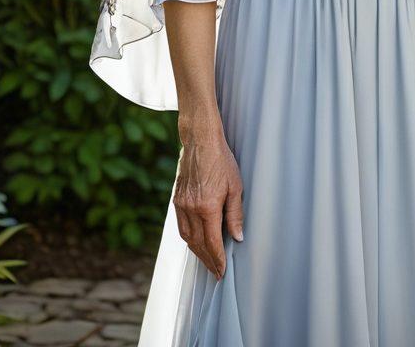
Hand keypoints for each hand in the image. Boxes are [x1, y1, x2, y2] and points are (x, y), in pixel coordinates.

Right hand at [173, 126, 243, 279]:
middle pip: (198, 244)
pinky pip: (181, 226)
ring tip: (207, 261)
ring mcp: (181, 205)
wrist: (200, 142)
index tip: (222, 272)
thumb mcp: (235, 187)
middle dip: (207, 260)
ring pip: (187, 237)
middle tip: (216, 272)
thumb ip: (235, 214)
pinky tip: (195, 242)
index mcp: (208, 207)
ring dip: (197, 252)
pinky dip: (188, 238)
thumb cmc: (222, 161)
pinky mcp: (177, 200)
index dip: (217, 259)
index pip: (213, 242)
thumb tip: (237, 237)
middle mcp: (191, 209)